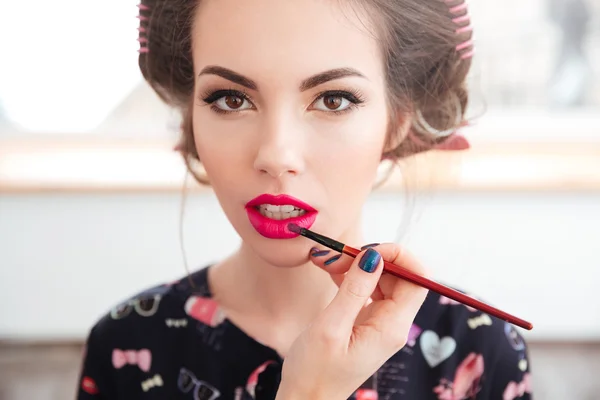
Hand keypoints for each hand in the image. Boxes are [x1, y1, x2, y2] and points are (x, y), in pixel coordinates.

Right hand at [276, 244, 428, 399]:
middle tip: (336, 256)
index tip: (366, 250)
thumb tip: (373, 256)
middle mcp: (392, 324)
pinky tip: (329, 273)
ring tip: (326, 262)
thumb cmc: (315, 372)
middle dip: (370, 258)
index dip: (398, 256)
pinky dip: (349, 277)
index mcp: (392, 327)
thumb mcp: (331, 328)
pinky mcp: (365, 322)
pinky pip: (366, 290)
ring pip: (380, 279)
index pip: (417, 279)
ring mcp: (379, 323)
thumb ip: (354, 289)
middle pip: (398, 276)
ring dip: (356, 265)